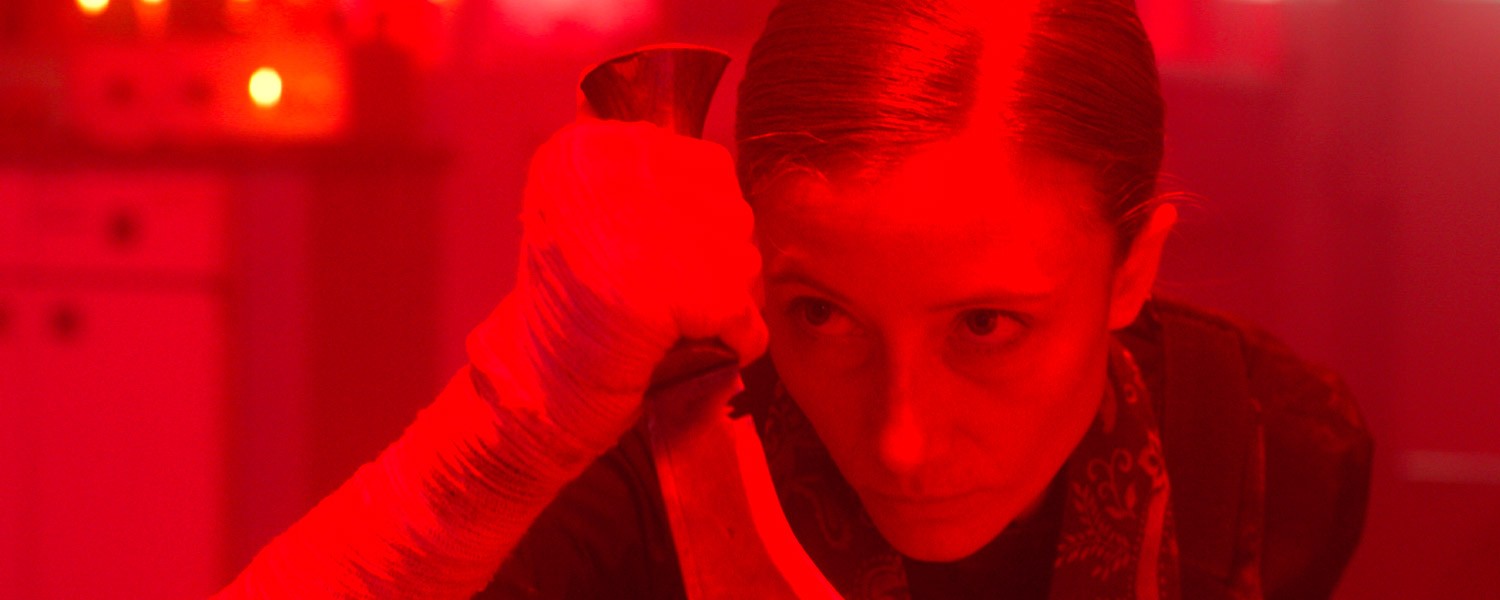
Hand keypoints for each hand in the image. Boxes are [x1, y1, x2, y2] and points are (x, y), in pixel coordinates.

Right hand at [468, 120, 767, 454]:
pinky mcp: (669, 292)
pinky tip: (709, 347)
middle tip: (682, 298)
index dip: (710, 218)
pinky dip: (740, 340)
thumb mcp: (589, 216)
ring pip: (744, 258)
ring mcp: (642, 234)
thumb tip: (709, 165)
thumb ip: (646, 177)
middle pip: (732, 212)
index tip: (672, 256)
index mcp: (588, 152)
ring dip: (731, 300)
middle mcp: (613, 178)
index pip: (709, 164)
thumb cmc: (573, 307)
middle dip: (725, 262)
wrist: (536, 387)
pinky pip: (743, 313)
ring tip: (683, 322)